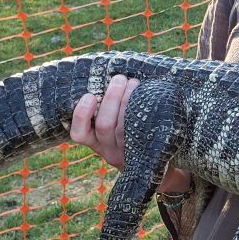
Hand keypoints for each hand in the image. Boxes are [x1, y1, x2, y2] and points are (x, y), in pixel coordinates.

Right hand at [70, 75, 190, 192]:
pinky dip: (143, 114)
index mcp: (96, 142)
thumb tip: (111, 76)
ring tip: (134, 83)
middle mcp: (109, 151)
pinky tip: (148, 99)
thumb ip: (109, 109)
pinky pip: (142, 135)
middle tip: (120, 78)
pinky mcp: (146, 155)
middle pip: (104, 126)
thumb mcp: (115, 128)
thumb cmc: (132, 134)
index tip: (88, 95)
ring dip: (128, 102)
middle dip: (111, 98)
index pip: (79, 133)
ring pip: (123, 128)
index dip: (81, 115)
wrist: (159, 163)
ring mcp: (127, 155)